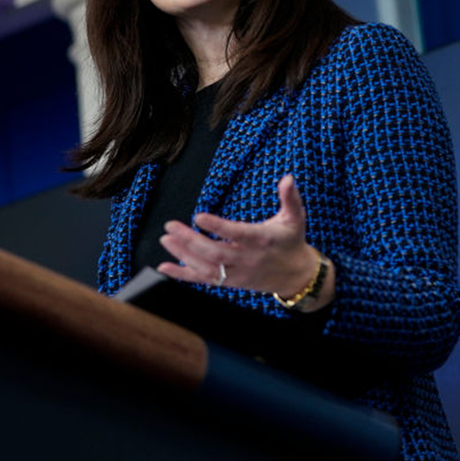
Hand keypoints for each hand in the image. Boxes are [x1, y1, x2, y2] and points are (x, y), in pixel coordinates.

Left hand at [157, 175, 322, 298]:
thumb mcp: (295, 217)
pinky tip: (164, 268)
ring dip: (184, 255)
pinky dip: (183, 276)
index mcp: (262, 240)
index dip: (218, 227)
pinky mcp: (230, 282)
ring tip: (166, 240)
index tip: (198, 216)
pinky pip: (204, 280)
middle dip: (191, 241)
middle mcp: (248, 259)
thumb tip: (288, 177)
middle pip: (216, 253)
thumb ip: (290, 197)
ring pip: (207, 268)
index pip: (238, 234)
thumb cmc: (292, 241)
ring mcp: (237, 273)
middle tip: (170, 226)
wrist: (295, 275)